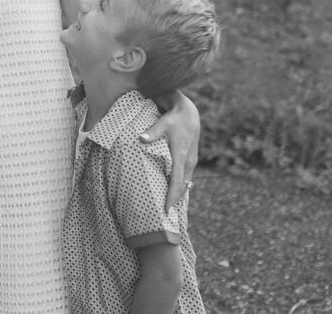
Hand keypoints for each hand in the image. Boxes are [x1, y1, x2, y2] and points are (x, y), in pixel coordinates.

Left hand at [140, 91, 199, 210]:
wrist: (190, 113)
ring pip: (185, 184)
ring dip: (178, 196)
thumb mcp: (164, 123)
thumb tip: (141, 139)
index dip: (172, 197)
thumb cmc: (175, 118)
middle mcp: (188, 162)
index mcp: (181, 156)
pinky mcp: (190, 160)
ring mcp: (191, 162)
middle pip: (182, 187)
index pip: (177, 182)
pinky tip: (174, 195)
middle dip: (175, 202)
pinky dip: (180, 187)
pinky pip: (185, 178)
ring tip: (168, 210)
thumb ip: (153, 132)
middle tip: (165, 217)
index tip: (167, 211)